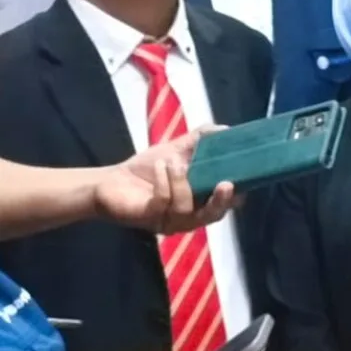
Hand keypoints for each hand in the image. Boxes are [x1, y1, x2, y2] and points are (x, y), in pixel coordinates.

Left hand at [95, 126, 235, 233]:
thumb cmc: (147, 169)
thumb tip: (225, 128)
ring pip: (186, 209)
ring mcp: (170, 221)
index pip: (226, 204)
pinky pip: (164, 203)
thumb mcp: (176, 150)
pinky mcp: (151, 220)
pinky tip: (159, 167)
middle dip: (221, 201)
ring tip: (172, 162)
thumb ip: (200, 141)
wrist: (110, 182)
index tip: (240, 178)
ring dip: (181, 181)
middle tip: (226, 184)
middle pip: (213, 216)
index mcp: (201, 202)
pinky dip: (164, 182)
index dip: (236, 195)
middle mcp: (190, 217)